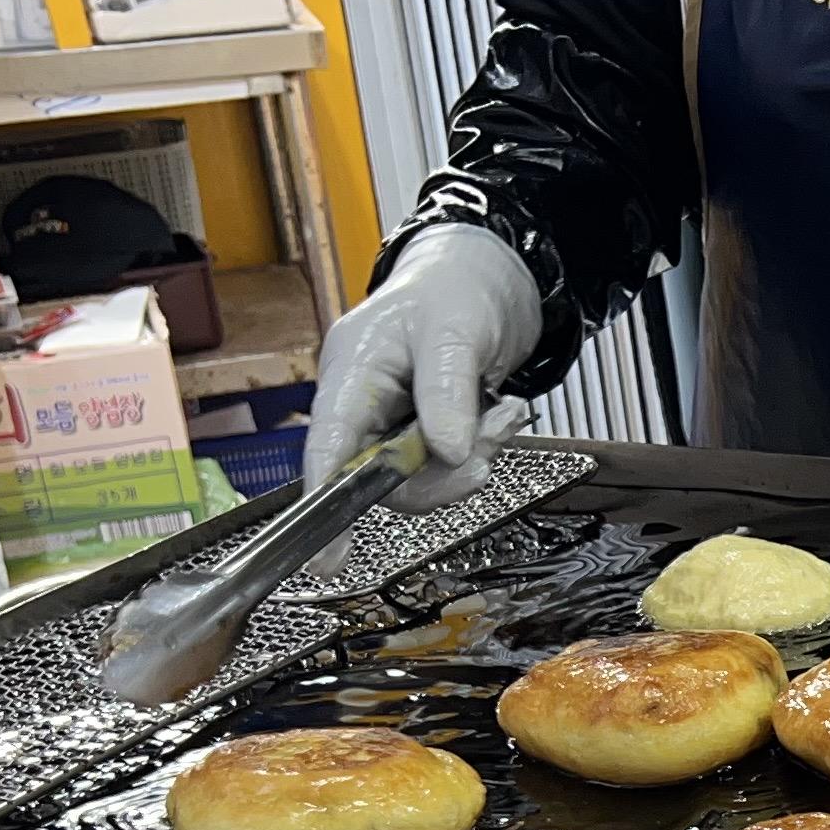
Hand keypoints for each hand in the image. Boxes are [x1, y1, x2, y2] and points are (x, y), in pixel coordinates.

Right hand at [305, 222, 546, 511]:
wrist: (492, 275)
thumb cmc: (459, 286)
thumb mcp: (457, 330)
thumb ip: (446, 392)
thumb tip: (444, 452)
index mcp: (352, 371)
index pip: (329, 447)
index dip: (326, 504)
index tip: (327, 555)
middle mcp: (365, 401)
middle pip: (381, 477)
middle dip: (441, 474)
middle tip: (485, 451)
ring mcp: (395, 419)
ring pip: (423, 476)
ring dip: (473, 457)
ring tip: (504, 415)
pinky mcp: (426, 429)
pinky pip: (448, 463)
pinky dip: (483, 445)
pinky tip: (503, 410)